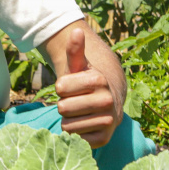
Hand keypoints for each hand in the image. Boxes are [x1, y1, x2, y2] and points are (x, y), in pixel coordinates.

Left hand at [54, 28, 120, 147]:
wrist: (107, 105)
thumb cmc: (86, 84)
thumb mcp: (79, 67)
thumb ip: (75, 51)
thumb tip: (76, 30)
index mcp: (99, 79)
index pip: (60, 87)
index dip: (61, 88)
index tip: (72, 87)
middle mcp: (107, 100)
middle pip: (62, 107)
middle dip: (64, 106)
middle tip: (76, 102)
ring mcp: (108, 120)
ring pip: (67, 125)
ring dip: (69, 121)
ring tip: (80, 114)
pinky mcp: (104, 138)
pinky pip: (75, 139)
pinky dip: (76, 135)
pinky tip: (85, 126)